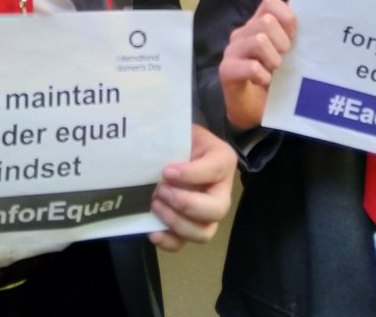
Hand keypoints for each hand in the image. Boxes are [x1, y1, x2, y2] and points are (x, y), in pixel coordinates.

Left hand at [148, 124, 236, 251]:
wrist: (179, 149)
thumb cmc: (181, 138)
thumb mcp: (182, 131)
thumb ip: (173, 139)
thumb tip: (152, 153)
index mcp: (222, 160)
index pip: (213, 170)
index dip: (190, 174)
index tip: (166, 171)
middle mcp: (222, 190)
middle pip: (217, 210)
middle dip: (187, 204)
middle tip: (161, 191)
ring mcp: (208, 213)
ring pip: (204, 232)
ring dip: (177, 223)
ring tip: (154, 205)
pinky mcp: (190, 226)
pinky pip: (184, 243)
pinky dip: (168, 241)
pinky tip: (152, 231)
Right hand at [218, 0, 296, 128]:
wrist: (251, 111)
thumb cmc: (273, 80)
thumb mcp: (287, 55)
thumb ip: (294, 36)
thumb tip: (314, 19)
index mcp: (257, 24)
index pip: (270, 2)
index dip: (286, 17)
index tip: (294, 37)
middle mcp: (242, 33)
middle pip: (266, 22)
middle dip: (283, 42)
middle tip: (285, 59)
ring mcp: (232, 50)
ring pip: (259, 41)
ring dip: (274, 59)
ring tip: (276, 70)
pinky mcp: (226, 70)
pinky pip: (250, 66)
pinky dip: (263, 76)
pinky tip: (266, 82)